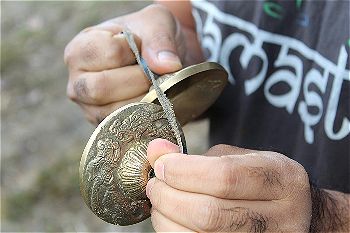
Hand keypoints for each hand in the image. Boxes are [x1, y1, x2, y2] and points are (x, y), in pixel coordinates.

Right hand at [64, 4, 185, 124]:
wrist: (155, 60)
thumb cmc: (147, 38)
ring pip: (112, 113)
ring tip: (154, 88)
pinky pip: (124, 130)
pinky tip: (154, 105)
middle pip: (99, 89)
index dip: (132, 51)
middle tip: (152, 74)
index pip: (106, 53)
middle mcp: (77, 83)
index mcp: (80, 50)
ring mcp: (90, 108)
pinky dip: (144, 118)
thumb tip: (168, 66)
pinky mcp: (106, 126)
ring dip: (142, 101)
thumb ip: (160, 40)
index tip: (141, 47)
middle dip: (137, 81)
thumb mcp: (155, 24)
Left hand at [146, 139, 311, 231]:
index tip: (161, 165)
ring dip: (167, 219)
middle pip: (210, 214)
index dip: (183, 171)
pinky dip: (174, 232)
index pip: (225, 177)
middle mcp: (282, 217)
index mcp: (282, 179)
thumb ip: (197, 157)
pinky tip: (171, 219)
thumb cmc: (259, 182)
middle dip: (169, 197)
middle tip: (155, 185)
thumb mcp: (239, 159)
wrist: (292, 213)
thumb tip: (156, 150)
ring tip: (161, 202)